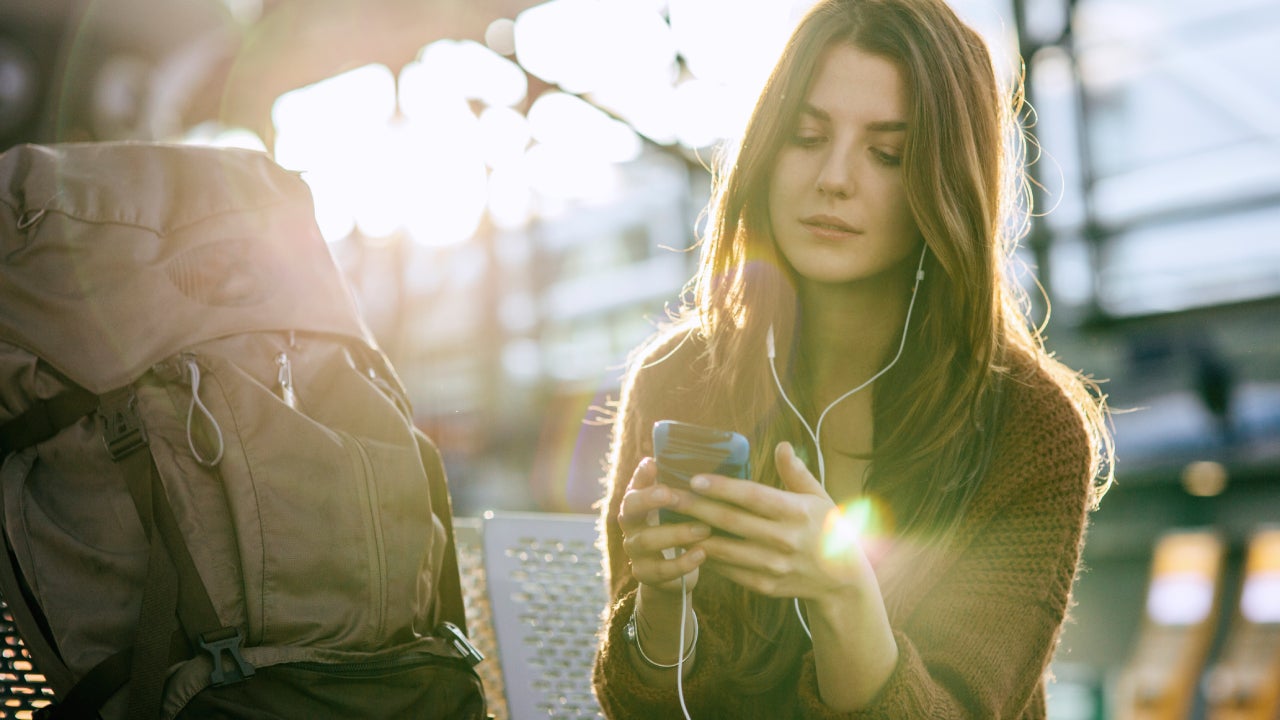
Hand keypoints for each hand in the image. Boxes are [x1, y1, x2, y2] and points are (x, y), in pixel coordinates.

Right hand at [617, 457, 710, 596]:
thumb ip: (683, 490)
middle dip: (649, 499)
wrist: (672, 574)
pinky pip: (661, 570)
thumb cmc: (679, 530)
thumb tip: (706, 464)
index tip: (653, 463)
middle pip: (629, 509)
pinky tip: (702, 553)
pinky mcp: (645, 575)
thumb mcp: (679, 510)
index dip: (641, 476)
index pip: (634, 485)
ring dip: (676, 533)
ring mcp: (635, 551)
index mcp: (638, 504)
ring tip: (704, 528)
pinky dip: (683, 562)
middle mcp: (631, 525)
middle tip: (670, 494)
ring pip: (647, 540)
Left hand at [673, 442, 875, 602]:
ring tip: (671, 520)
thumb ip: (797, 473)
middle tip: (668, 495)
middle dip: (696, 507)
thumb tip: (781, 446)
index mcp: (796, 513)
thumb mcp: (819, 498)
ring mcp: (773, 566)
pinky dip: (708, 557)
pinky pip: (729, 570)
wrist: (842, 581)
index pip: (752, 497)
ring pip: (724, 549)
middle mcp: (783, 540)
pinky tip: (689, 544)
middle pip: (731, 521)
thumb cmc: (827, 530)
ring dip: (695, 535)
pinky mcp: (764, 585)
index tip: (694, 478)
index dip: (722, 488)